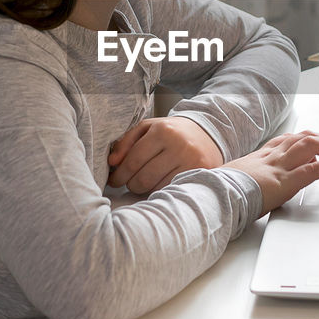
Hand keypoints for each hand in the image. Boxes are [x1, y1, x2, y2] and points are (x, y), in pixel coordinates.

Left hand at [108, 116, 225, 194]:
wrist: (207, 133)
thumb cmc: (171, 132)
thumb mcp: (148, 128)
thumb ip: (126, 142)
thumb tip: (112, 162)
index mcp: (162, 131)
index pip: (133, 161)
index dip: (119, 175)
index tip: (113, 180)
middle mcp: (179, 146)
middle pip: (144, 178)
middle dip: (131, 184)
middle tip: (128, 183)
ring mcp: (191, 161)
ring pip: (157, 188)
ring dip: (145, 189)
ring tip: (144, 182)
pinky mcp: (200, 173)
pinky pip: (171, 190)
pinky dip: (161, 190)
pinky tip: (158, 184)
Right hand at [224, 131, 318, 213]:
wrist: (214, 196)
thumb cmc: (219, 191)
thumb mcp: (231, 179)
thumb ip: (243, 177)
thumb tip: (243, 183)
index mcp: (258, 157)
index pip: (285, 141)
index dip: (302, 140)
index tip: (313, 142)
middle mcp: (271, 158)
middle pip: (302, 138)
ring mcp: (279, 168)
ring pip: (311, 147)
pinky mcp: (285, 182)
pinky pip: (313, 170)